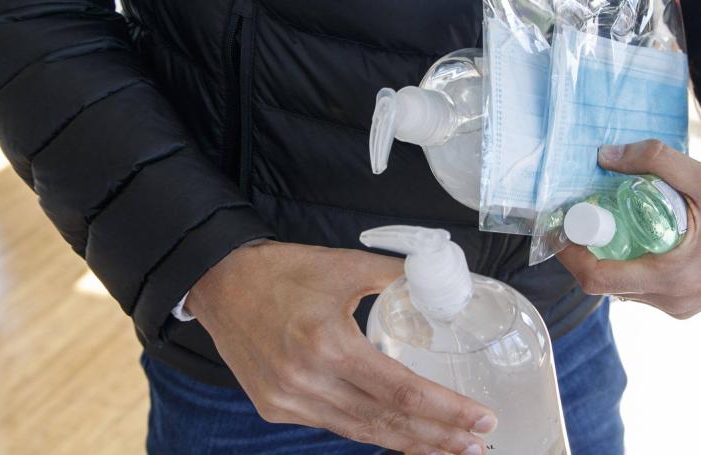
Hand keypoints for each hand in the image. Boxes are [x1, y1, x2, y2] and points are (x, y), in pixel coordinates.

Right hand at [187, 240, 495, 454]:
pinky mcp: (276, 408)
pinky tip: (402, 434)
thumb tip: (445, 283)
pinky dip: (373, 432)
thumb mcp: (345, 264)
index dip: (445, 410)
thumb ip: (398, 276)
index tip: (481, 417)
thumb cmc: (284, 270)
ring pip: (362, 432)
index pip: (400, 390)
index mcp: (328, 343)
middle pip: (386, 422)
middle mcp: (307, 380)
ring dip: (409, 443)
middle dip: (437, 437)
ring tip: (450, 448)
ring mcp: (289, 400)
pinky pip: (336, 426)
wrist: (219, 283)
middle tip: (479, 443)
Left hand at [557, 140, 700, 318]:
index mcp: (674, 277)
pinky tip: (638, 235)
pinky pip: (645, 289)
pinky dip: (633, 264)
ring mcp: (681, 307)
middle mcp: (673, 301)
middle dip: (590, 251)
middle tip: (586, 216)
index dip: (571, 255)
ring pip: (626, 288)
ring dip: (612, 258)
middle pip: (607, 283)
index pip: (599, 279)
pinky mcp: (689, 304)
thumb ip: (658, 162)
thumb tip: (608, 154)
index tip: (561, 227)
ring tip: (610, 222)